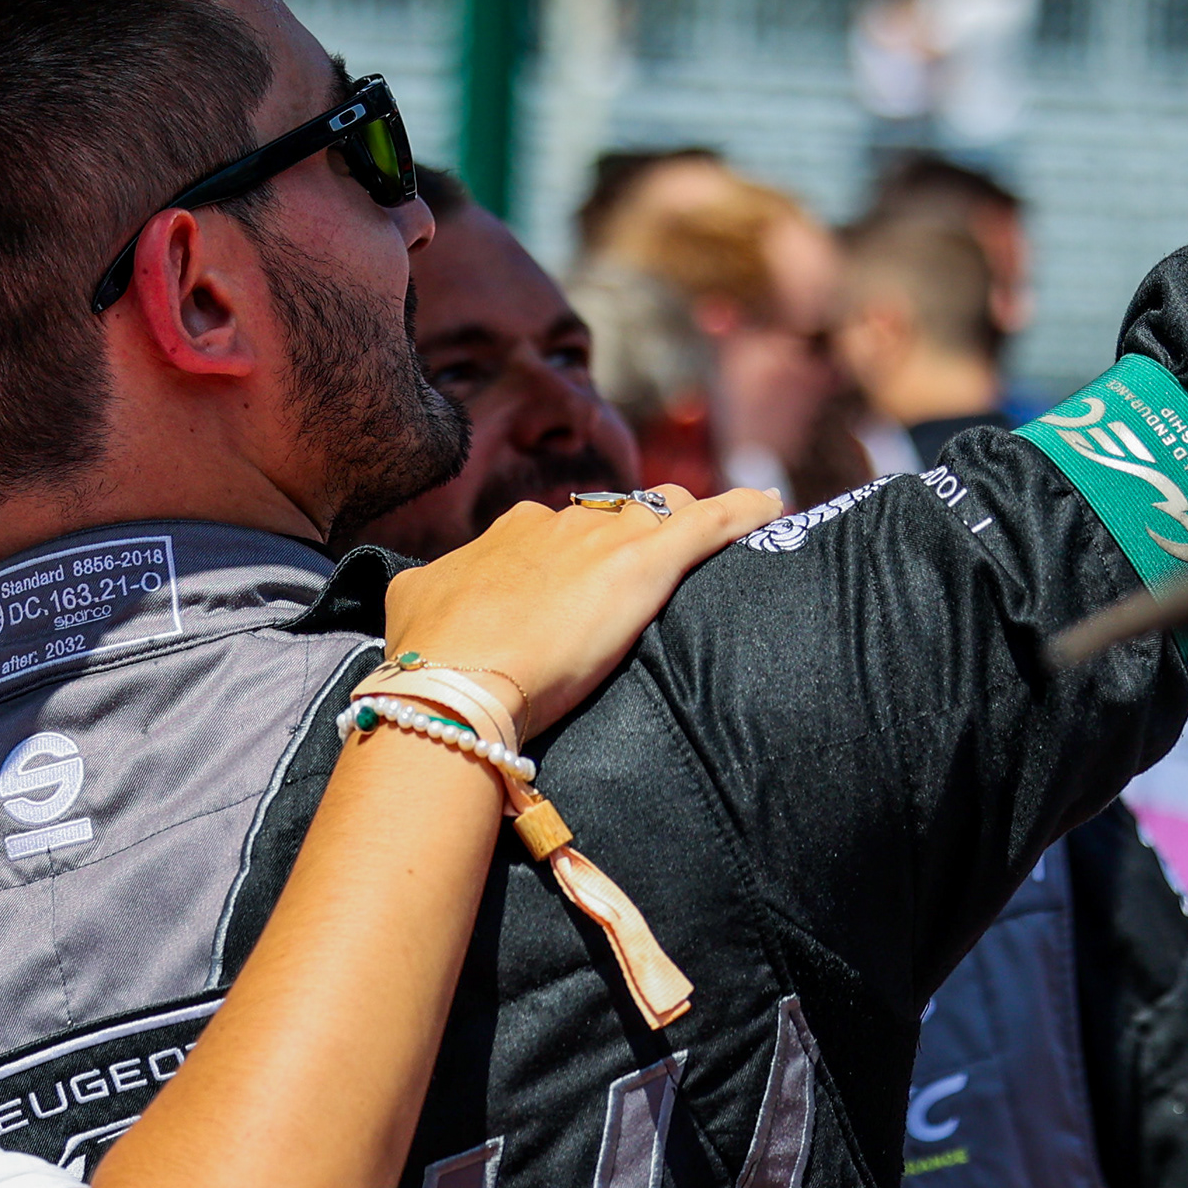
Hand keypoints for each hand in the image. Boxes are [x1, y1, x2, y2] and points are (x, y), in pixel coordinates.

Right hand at [380, 485, 781, 738]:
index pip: (562, 529)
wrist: (459, 678)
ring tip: (712, 544)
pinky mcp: (647, 563)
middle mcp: (561, 524)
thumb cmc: (433, 652)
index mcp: (513, 533)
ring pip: (662, 513)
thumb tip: (424, 591)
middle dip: (634, 537)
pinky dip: (743, 514)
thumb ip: (432, 587)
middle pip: (617, 517)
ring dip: (684, 526)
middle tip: (645, 579)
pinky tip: (773, 508)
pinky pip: (710, 524)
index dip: (581, 553)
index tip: (587, 583)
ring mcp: (607, 541)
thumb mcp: (414, 602)